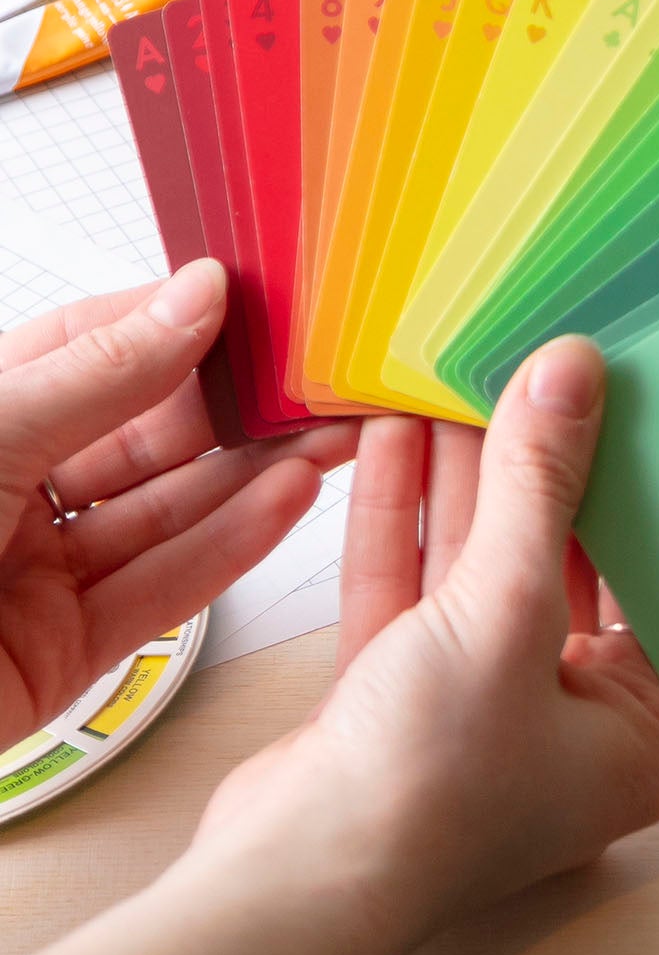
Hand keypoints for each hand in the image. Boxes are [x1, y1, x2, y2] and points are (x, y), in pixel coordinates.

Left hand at [0, 259, 355, 747]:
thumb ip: (97, 375)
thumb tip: (193, 297)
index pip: (91, 347)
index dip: (175, 320)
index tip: (258, 299)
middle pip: (144, 432)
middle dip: (237, 403)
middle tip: (319, 374)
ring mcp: (28, 578)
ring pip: (167, 511)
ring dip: (255, 472)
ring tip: (332, 431)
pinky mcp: (57, 658)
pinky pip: (162, 591)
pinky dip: (233, 545)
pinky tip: (289, 500)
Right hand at [191, 337, 658, 954]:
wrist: (284, 883)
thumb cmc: (427, 791)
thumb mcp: (505, 609)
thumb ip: (539, 485)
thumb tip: (573, 374)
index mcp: (638, 732)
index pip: (654, 580)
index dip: (637, 487)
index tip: (626, 400)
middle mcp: (569, 724)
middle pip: (562, 565)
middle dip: (534, 470)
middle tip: (533, 376)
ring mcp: (481, 711)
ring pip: (479, 568)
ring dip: (462, 479)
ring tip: (458, 382)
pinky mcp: (400, 699)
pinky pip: (414, 591)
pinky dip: (403, 518)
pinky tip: (395, 437)